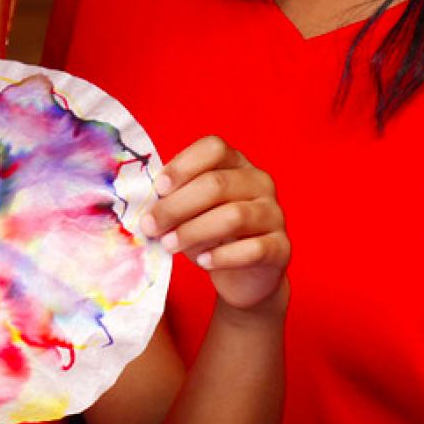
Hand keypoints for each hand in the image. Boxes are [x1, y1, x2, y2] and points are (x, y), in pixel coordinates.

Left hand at [141, 136, 288, 311]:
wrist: (242, 275)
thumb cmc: (207, 233)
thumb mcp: (187, 209)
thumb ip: (172, 197)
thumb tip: (142, 198)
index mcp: (235, 163)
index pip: (214, 148)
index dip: (183, 166)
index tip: (158, 188)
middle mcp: (259, 182)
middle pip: (216, 184)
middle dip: (176, 206)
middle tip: (150, 226)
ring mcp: (274, 214)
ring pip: (234, 216)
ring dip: (193, 231)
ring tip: (169, 245)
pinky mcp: (281, 247)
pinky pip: (253, 249)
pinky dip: (223, 256)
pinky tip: (203, 262)